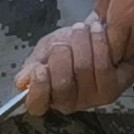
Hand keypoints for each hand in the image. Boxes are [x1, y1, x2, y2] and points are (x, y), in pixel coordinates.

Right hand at [18, 14, 133, 117]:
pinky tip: (96, 31)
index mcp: (46, 94)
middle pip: (61, 85)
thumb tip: (23, 81)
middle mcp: (67, 103)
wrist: (102, 36)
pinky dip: (97, 44)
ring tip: (81, 29)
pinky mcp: (111, 91)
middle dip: (61, 55)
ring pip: (82, 70)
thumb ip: (33, 64)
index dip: (37, 88)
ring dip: (80, 43)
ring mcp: (90, 100)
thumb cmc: (72, 46)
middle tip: (64, 41)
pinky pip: (102, 67)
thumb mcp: (46, 50)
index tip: (40, 68)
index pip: (36, 105)